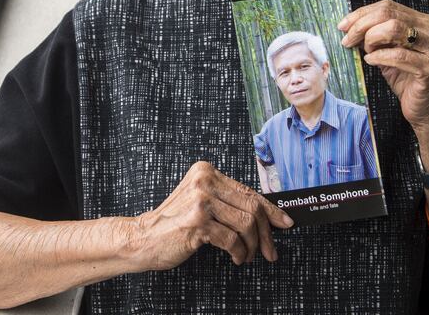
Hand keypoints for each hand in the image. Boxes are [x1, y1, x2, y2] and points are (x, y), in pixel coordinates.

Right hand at [130, 161, 293, 270]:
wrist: (143, 238)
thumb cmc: (174, 224)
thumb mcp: (201, 204)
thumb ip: (228, 203)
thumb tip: (267, 215)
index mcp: (206, 172)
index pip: (248, 191)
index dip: (271, 209)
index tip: (285, 222)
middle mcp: (204, 181)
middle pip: (252, 207)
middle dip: (267, 233)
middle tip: (271, 251)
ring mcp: (200, 200)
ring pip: (246, 224)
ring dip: (252, 246)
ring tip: (247, 256)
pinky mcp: (198, 221)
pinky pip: (233, 240)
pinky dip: (239, 253)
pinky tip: (236, 257)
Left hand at [338, 0, 428, 131]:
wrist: (425, 108)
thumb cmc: (406, 78)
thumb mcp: (388, 52)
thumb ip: (375, 36)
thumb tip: (348, 26)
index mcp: (422, 22)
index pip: (388, 7)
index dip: (361, 14)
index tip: (343, 25)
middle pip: (388, 14)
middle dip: (361, 25)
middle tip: (347, 40)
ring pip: (394, 29)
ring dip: (372, 39)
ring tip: (366, 52)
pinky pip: (399, 55)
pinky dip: (379, 56)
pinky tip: (371, 61)